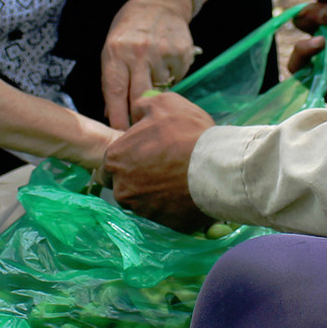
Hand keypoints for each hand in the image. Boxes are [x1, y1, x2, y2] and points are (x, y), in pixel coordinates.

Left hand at [102, 0, 198, 129]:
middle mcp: (138, 53)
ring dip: (157, 93)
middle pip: (139, 97)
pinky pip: (176, 79)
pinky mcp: (181, 54)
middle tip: (140, 124)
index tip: (120, 136)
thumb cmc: (131, 28)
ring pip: (160, 90)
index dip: (117, 118)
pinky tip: (166, 64)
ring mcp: (161, 53)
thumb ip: (112, 78)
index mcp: (115, 52)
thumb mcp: (112, 46)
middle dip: (139, 115)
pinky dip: (171, 78)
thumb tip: (111, 113)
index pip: (114, 92)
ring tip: (153, 77)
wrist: (162, 2)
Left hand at [106, 93, 213, 230]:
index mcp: (114, 160)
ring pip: (143, 202)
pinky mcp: (164, 224)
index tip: (145, 154)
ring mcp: (143, 210)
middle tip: (162, 166)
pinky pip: (165, 214)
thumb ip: (142, 106)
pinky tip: (188, 192)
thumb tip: (137, 112)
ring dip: (155, 193)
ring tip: (178, 179)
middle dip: (138, 178)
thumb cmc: (187, 133)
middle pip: (124, 185)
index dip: (127, 158)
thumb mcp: (163, 103)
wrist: (217, 169)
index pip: (109, 164)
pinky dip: (173, 206)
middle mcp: (122, 189)